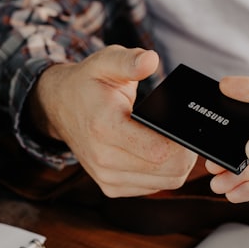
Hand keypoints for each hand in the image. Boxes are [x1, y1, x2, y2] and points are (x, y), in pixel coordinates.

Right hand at [28, 46, 197, 196]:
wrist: (59, 107)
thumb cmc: (88, 83)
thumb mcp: (106, 61)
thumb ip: (129, 60)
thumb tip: (151, 59)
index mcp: (105, 127)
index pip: (159, 151)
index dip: (183, 142)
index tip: (189, 127)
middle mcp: (104, 159)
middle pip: (169, 171)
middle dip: (187, 154)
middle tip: (189, 133)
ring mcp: (106, 177)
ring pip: (165, 183)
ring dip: (178, 165)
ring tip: (175, 141)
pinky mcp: (111, 187)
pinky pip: (152, 188)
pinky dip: (163, 173)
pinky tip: (158, 153)